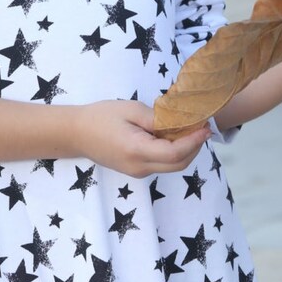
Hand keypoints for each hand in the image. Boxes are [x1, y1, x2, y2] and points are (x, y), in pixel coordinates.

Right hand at [75, 99, 210, 177]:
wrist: (76, 134)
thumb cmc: (100, 117)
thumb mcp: (131, 110)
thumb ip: (157, 119)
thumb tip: (180, 123)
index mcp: (137, 150)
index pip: (175, 152)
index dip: (194, 141)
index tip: (206, 127)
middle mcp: (140, 167)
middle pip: (179, 164)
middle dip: (195, 147)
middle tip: (203, 128)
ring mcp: (137, 172)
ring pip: (172, 166)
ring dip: (186, 150)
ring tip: (191, 130)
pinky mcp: (135, 170)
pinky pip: (161, 164)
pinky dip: (174, 153)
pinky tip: (174, 137)